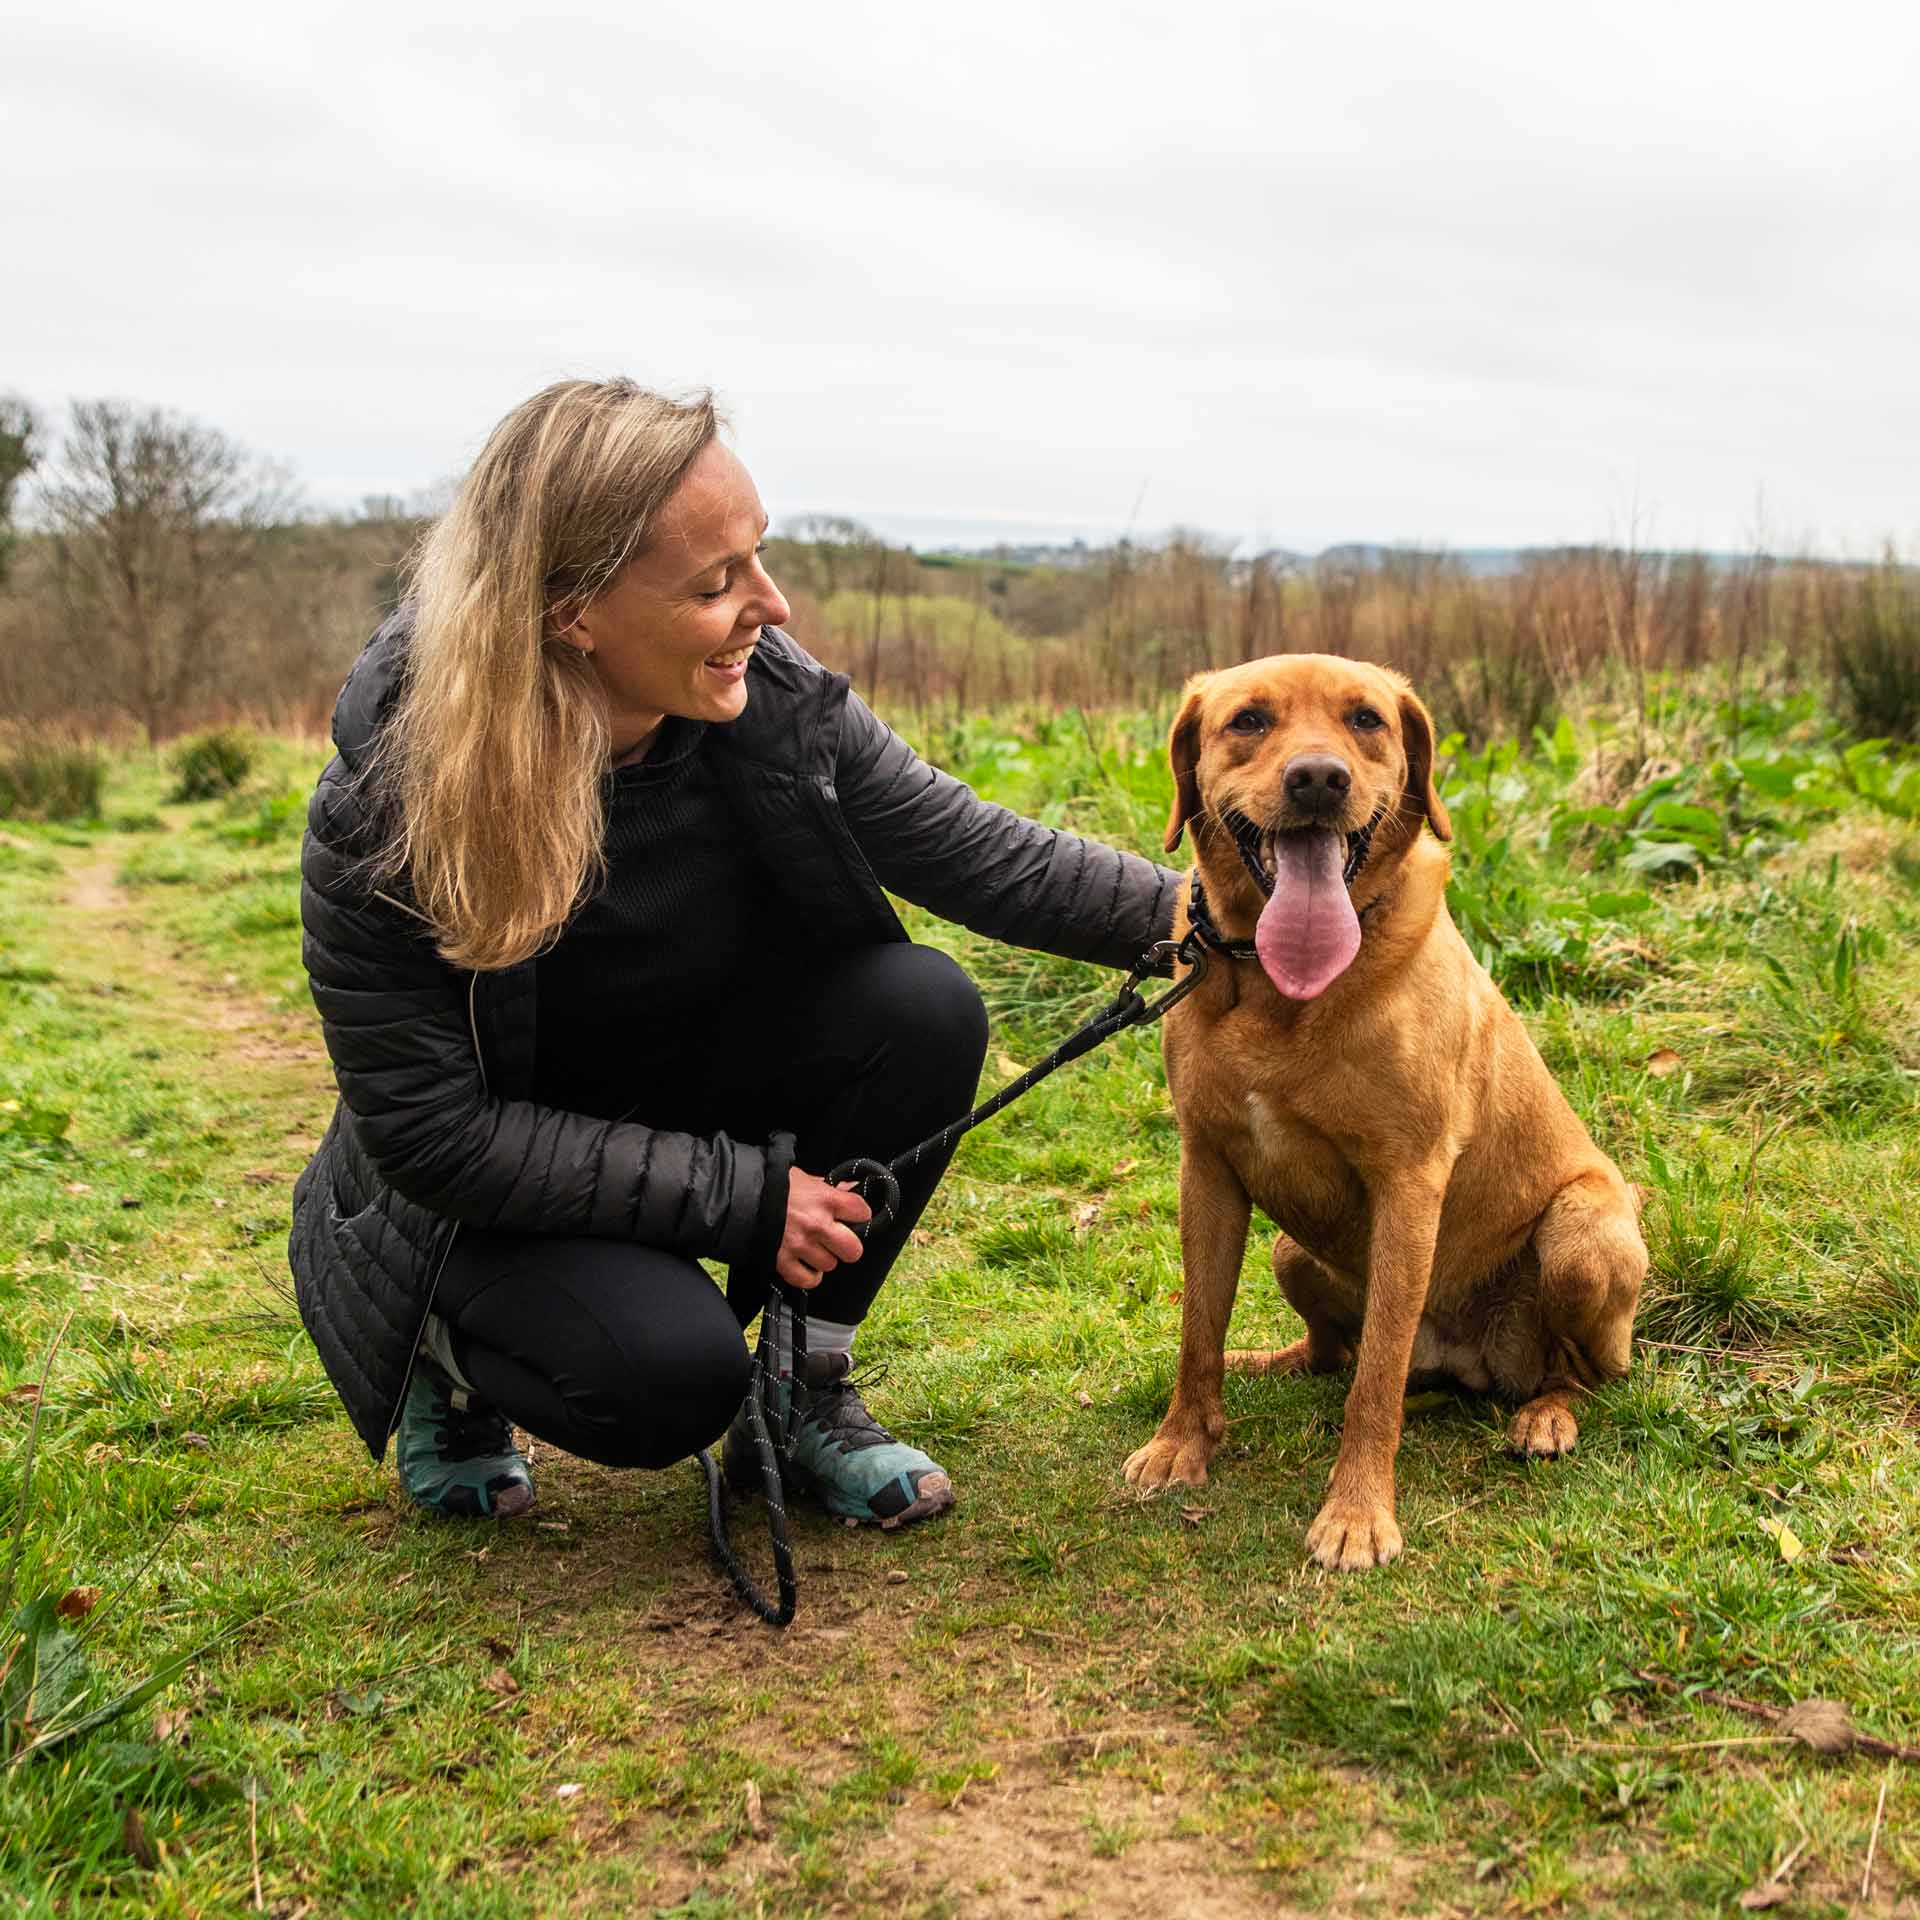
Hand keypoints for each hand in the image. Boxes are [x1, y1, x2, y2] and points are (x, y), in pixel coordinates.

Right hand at [775, 1168, 870, 1290]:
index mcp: (825, 1199)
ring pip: (830, 1265)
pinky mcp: (783, 1262)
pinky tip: (805, 1264)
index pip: (862, 1212)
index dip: (859, 1215)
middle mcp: (816, 1224)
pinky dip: (809, 1275)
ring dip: (823, 1258)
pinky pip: (808, 1280)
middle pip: (853, 1250)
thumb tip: (854, 1188)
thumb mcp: (806, 1179)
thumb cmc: (774, 1186)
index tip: (852, 1216)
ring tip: (812, 1247)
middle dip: (848, 1246)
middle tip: (837, 1240)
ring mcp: (800, 1245)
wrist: (739, 1197)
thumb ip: (831, 1187)